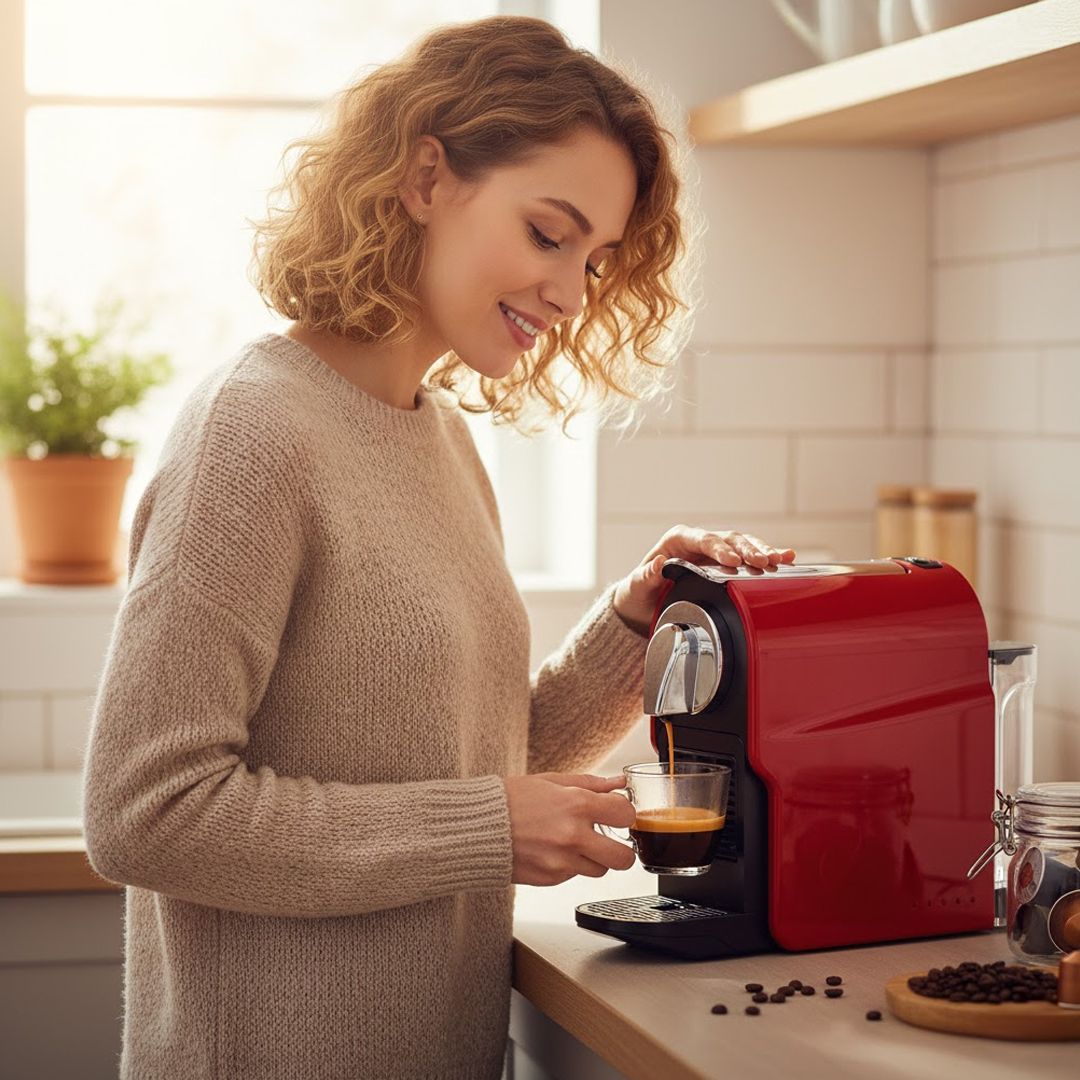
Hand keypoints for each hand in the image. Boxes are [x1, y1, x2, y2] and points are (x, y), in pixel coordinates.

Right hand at [503, 772, 636, 885]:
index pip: (626, 814)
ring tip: (573, 843)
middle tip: (611, 840)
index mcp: (576, 805)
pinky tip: (551, 850)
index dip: (625, 814)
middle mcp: (573, 836)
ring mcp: (562, 862)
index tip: (618, 814)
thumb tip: (619, 782)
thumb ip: (590, 784)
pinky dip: (569, 865)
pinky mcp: (550, 879)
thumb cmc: (509, 800)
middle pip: (623, 858)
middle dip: (622, 849)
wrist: (474, 828)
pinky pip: (574, 875)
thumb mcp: (551, 781)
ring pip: (600, 870)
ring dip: (594, 858)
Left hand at [612, 526, 796, 635]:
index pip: (703, 539)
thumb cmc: (640, 592)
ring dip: (763, 551)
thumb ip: (645, 576)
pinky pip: (750, 558)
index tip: (734, 561)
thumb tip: (657, 563)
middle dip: (748, 550)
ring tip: (781, 559)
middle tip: (764, 562)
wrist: (644, 605)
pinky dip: (767, 558)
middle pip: (729, 540)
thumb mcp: (636, 586)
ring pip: (743, 545)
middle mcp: (699, 542)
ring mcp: (715, 552)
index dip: (720, 549)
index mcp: (678, 540)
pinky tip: (787, 558)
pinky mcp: (727, 565)